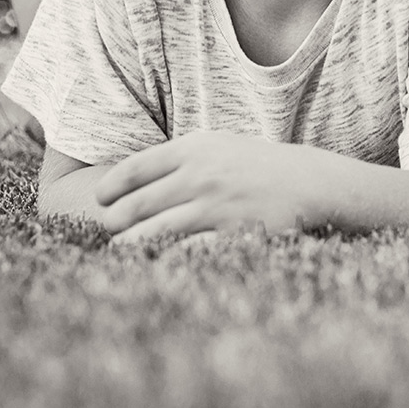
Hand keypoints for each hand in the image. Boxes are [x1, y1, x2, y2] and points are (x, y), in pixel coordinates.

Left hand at [95, 132, 314, 241]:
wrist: (307, 180)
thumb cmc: (255, 165)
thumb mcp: (217, 146)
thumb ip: (176, 159)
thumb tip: (127, 179)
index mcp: (193, 149)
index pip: (132, 170)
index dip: (108, 189)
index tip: (101, 201)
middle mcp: (199, 175)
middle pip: (134, 205)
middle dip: (113, 222)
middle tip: (110, 229)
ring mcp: (214, 206)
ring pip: (151, 233)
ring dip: (129, 246)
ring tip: (122, 250)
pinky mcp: (230, 233)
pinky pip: (183, 251)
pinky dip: (164, 258)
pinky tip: (156, 261)